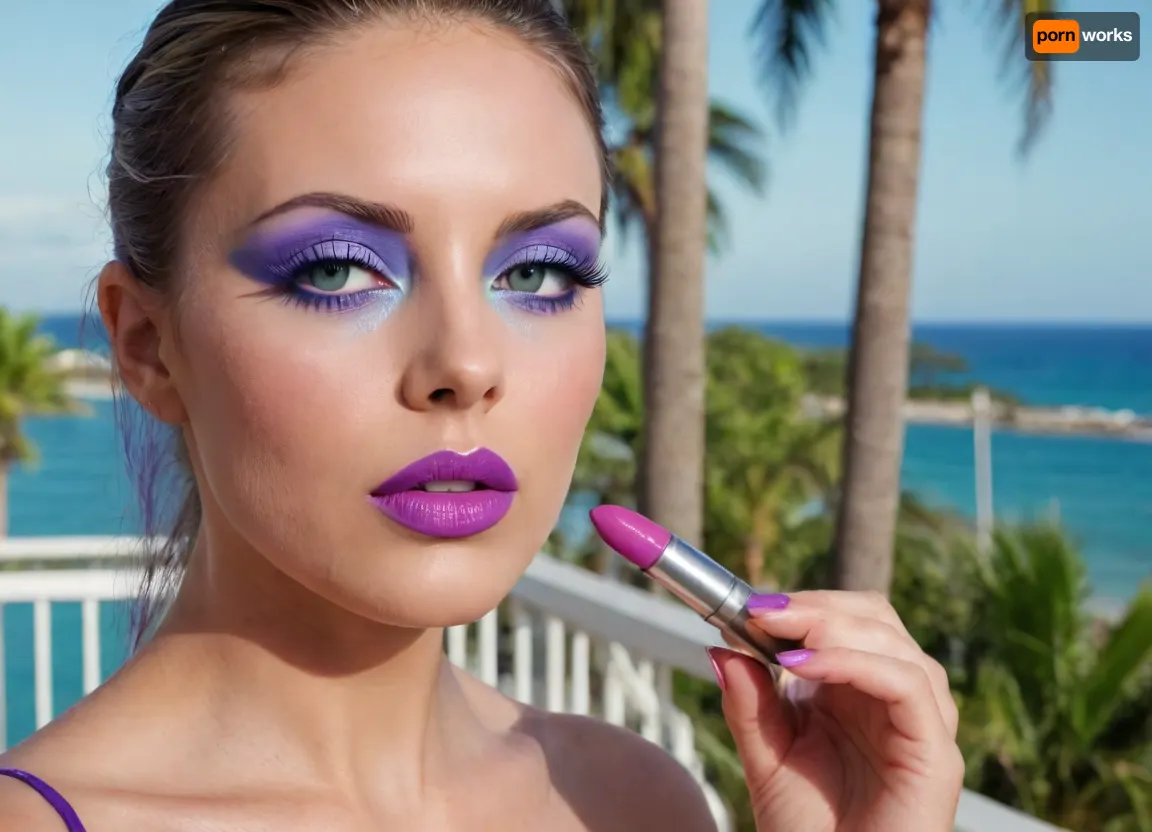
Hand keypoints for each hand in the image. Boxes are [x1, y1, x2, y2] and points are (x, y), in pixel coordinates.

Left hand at [709, 590, 963, 831]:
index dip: (804, 604)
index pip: (848, 618)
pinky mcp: (936, 753)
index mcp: (860, 692)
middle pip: (876, 618)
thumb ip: (749, 702)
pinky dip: (854, 662)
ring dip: (832, 626)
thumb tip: (720, 646)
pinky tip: (803, 664)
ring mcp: (921, 724)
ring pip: (894, 643)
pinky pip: (907, 684)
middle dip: (816, 606)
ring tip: (778, 636)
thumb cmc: (807, 830)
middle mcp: (896, 699)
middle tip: (761, 612)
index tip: (749, 604)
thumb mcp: (766, 755)